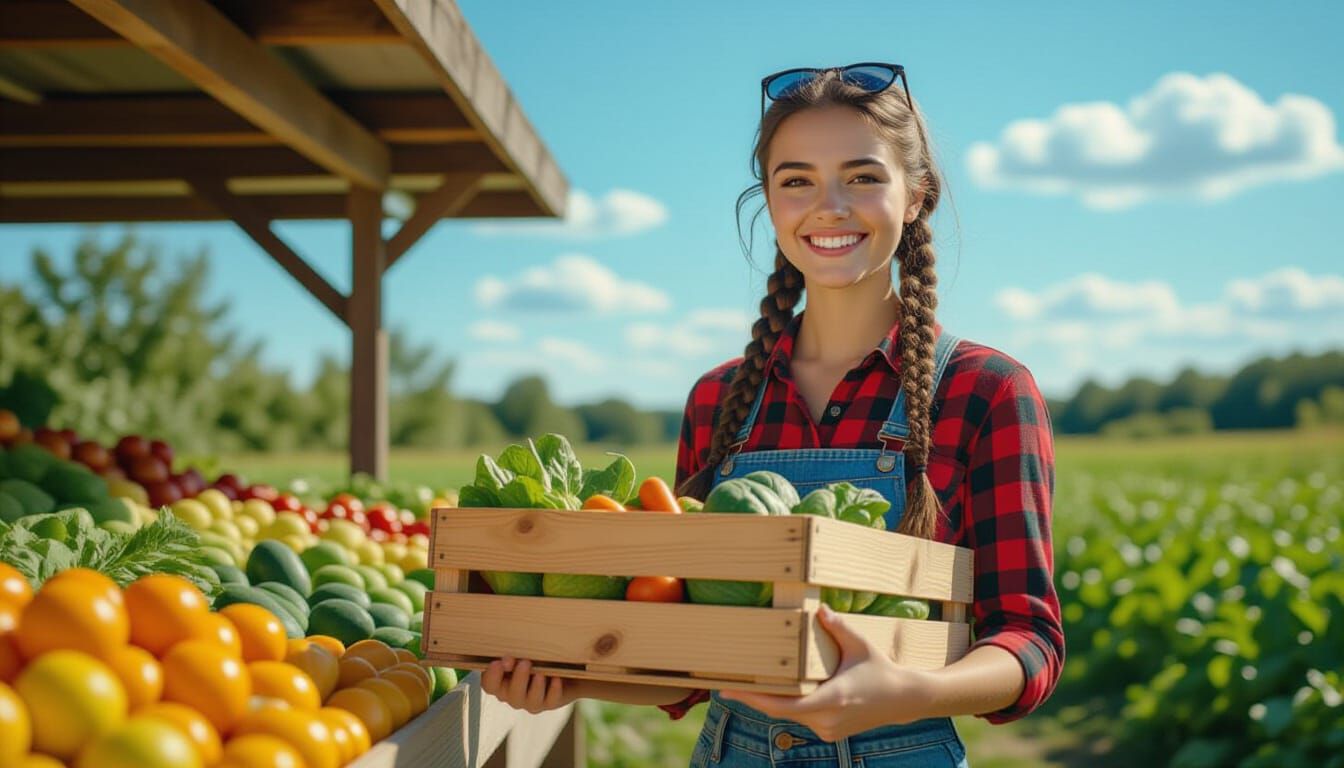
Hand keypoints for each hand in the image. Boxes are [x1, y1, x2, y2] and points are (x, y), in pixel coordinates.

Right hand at [480, 656, 570, 713]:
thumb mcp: (522, 649)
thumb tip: (510, 650)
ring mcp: (531, 701)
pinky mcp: (550, 702)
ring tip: (540, 674)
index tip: (498, 662)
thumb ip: (513, 649)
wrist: (559, 664)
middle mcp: (513, 694)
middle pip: (508, 695)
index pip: (489, 684)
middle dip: (516, 679)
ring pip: (529, 702)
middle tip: (524, 663)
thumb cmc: (532, 653)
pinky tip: (557, 679)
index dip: (492, 676)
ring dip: (534, 688)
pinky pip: (550, 701)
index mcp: (500, 681)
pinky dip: (553, 690)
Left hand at [718, 604, 934, 741]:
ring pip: (789, 715)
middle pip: (779, 711)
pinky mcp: (829, 732)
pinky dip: (787, 705)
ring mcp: (828, 729)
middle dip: (753, 698)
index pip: (783, 704)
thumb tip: (819, 608)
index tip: (729, 690)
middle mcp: (827, 719)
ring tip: (745, 685)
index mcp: (832, 698)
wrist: (903, 699)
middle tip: (726, 684)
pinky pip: (800, 718)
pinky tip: (774, 692)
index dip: (753, 698)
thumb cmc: (880, 669)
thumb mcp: (860, 645)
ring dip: (769, 702)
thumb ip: (838, 627)